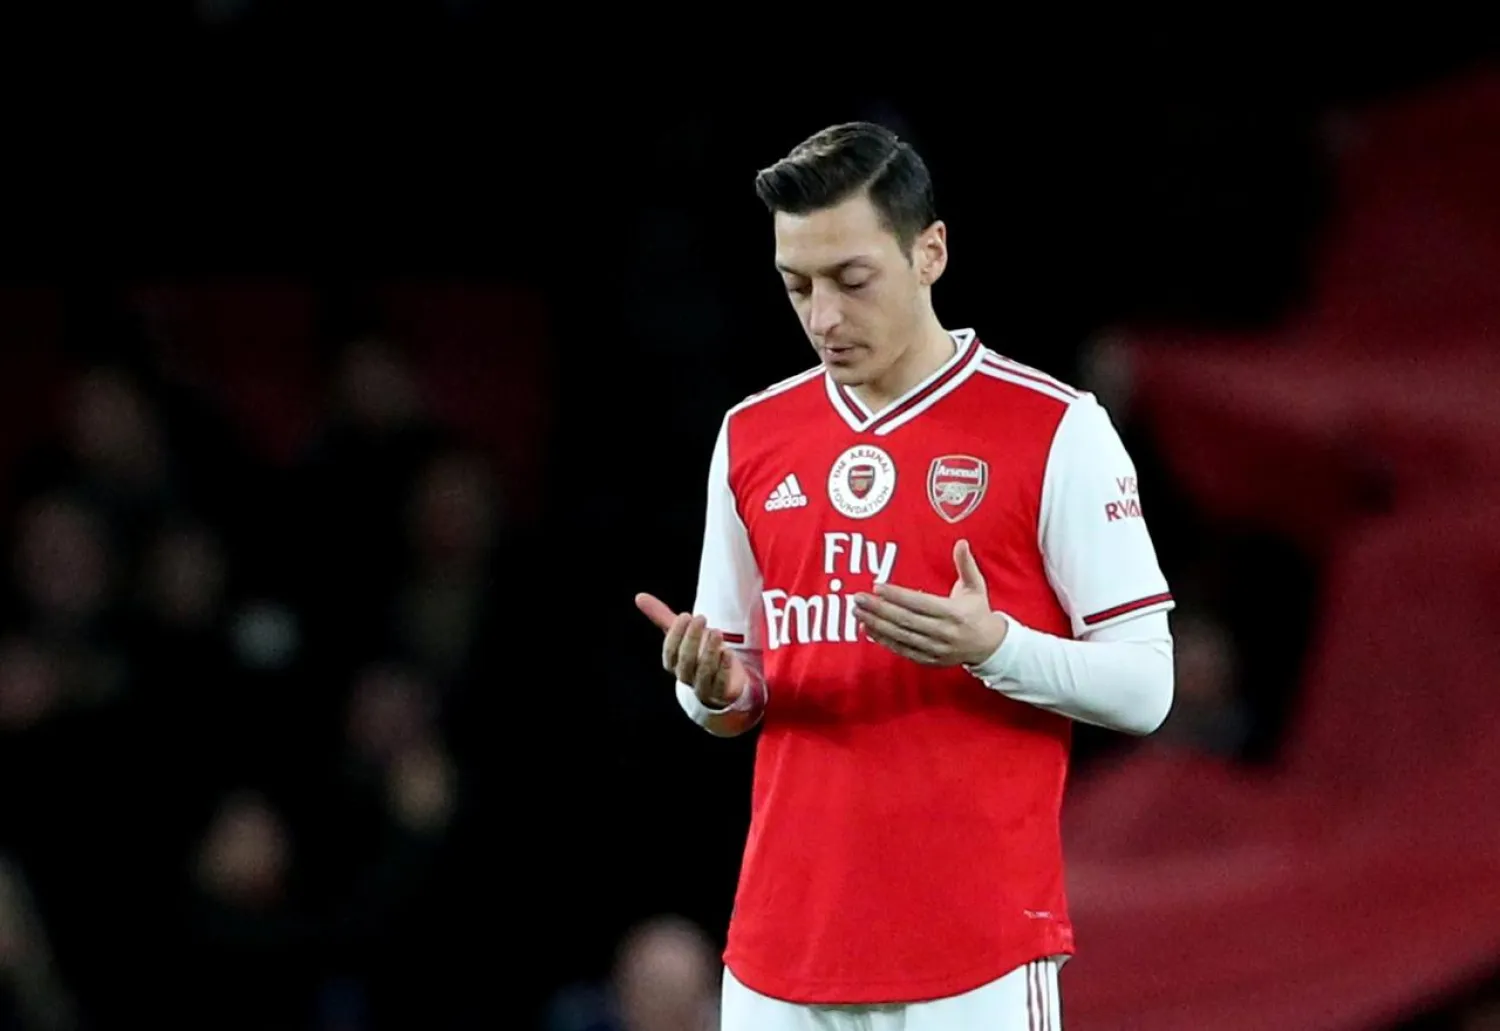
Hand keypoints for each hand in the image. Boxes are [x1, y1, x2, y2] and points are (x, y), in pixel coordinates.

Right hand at [635, 593, 747, 708]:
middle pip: (685, 660)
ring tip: (717, 632)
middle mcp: (685, 677)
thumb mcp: (683, 634)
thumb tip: (639, 596)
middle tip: (701, 618)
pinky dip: (724, 668)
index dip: (676, 633)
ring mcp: (702, 688)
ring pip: (703, 672)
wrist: (723, 680)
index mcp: (673, 664)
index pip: (670, 651)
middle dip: (692, 638)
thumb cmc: (699, 652)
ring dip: (710, 651)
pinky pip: (720, 683)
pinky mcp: (720, 693)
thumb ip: (662, 617)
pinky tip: (728, 652)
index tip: (686, 615)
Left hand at [853, 540, 1007, 666]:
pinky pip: (902, 650)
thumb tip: (961, 542)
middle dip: (879, 609)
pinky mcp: (929, 660)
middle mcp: (944, 632)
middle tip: (858, 599)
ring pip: (901, 636)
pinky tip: (868, 629)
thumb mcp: (976, 586)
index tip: (877, 587)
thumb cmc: (978, 611)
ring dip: (877, 624)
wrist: (989, 646)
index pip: (920, 603)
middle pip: (906, 620)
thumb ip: (966, 564)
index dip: (898, 596)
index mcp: (954, 613)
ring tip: (857, 612)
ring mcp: (935, 649)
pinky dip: (884, 640)